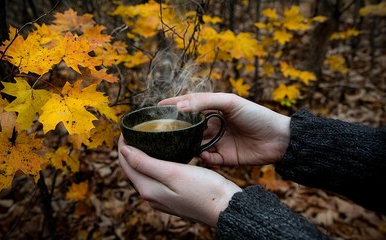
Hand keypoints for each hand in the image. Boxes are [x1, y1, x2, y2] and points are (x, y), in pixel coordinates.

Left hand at [118, 136, 241, 226]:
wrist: (226, 208)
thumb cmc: (204, 189)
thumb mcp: (173, 172)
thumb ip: (146, 163)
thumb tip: (123, 151)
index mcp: (148, 189)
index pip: (125, 163)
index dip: (123, 143)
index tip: (127, 127)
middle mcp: (151, 195)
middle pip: (132, 168)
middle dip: (130, 149)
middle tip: (135, 129)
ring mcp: (161, 198)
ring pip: (143, 172)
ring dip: (140, 156)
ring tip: (146, 138)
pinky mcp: (172, 197)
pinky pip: (155, 177)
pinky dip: (153, 164)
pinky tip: (161, 155)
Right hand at [159, 92, 290, 165]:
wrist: (279, 139)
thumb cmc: (256, 115)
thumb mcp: (230, 102)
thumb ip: (204, 102)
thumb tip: (180, 106)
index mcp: (213, 110)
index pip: (188, 106)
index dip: (173, 106)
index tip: (155, 108)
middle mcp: (212, 126)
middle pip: (189, 128)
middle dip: (176, 130)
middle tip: (159, 133)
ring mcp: (217, 142)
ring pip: (195, 145)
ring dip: (186, 146)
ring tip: (174, 148)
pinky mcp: (224, 158)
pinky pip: (208, 159)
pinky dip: (203, 158)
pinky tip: (203, 155)